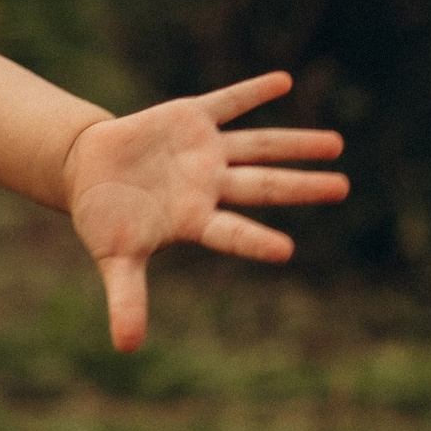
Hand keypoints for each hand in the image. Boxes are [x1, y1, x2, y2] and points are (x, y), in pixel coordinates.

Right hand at [63, 75, 345, 350]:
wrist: (88, 170)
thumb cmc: (106, 219)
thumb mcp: (115, 259)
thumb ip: (128, 299)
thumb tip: (127, 349)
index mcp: (195, 219)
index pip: (232, 232)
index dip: (254, 241)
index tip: (286, 251)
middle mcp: (210, 185)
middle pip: (262, 185)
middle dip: (300, 186)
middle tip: (342, 188)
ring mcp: (205, 151)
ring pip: (258, 146)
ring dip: (295, 143)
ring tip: (336, 144)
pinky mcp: (191, 119)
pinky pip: (228, 103)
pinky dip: (253, 92)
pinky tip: (284, 81)